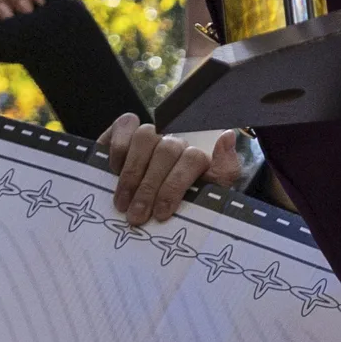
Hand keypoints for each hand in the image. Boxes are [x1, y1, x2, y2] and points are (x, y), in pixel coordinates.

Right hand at [101, 114, 248, 225]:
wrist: (142, 207)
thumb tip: (227, 136)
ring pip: (146, 137)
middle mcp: (174, 141)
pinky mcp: (125, 129)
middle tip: (137, 216)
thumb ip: (223, 171)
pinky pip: (125, 125)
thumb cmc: (175, 204)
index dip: (175, 186)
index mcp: (196, 158)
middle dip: (150, 187)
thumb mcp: (204, 197)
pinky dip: (118, 147)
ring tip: (122, 203)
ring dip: (132, 173)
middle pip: (167, 151)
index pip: (193, 158)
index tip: (161, 214)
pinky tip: (112, 171)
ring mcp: (150, 133)